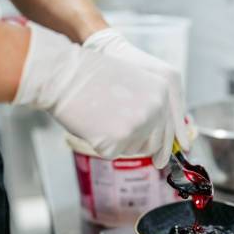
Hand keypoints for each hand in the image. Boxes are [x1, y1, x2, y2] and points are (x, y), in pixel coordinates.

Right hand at [13, 23, 177, 167]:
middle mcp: (156, 107)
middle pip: (153, 144)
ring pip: (133, 150)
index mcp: (163, 90)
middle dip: (137, 145)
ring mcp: (139, 124)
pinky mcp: (119, 138)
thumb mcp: (133, 84)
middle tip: (116, 133)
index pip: (169, 129)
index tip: (161, 160)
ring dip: (118, 142)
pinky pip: (112, 153)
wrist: (65, 73)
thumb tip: (156, 138)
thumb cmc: (91, 76)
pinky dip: (100, 144)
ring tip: (101, 117)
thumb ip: (150, 107)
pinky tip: (92, 124)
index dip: (164, 147)